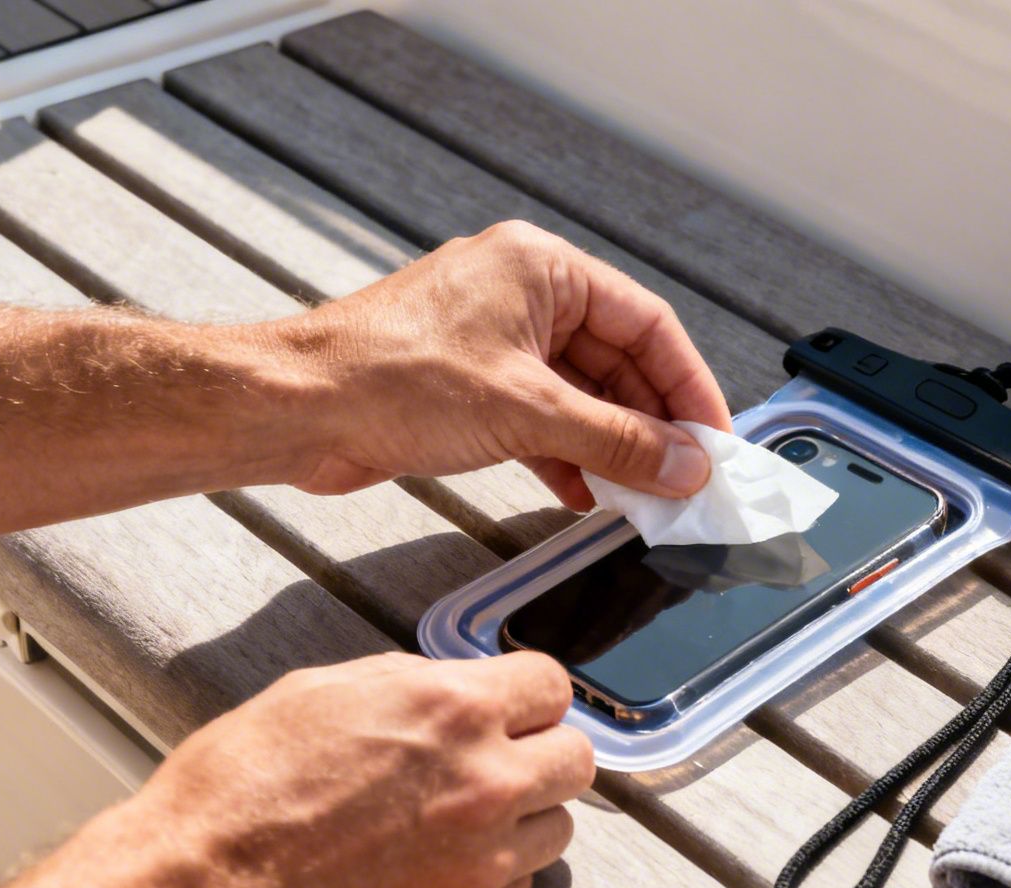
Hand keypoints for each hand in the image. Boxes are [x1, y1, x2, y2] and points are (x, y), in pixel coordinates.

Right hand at [126, 651, 593, 887]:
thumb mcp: (322, 692)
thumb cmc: (243, 788)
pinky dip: (489, 877)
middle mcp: (486, 783)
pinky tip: (433, 870)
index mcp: (453, 711)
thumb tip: (452, 691)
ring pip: (555, 829)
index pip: (550, 685)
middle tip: (496, 766)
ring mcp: (484, 859)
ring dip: (520, 821)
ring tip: (455, 825)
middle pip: (575, 760)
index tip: (512, 711)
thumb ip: (410, 687)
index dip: (527, 697)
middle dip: (540, 756)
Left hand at [264, 220, 733, 509]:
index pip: (647, 323)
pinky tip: (585, 494)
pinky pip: (541, 417)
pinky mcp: (468, 384)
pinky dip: (567, 455)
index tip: (715, 438)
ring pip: (580, 393)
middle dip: (651, 423)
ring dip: (611, 445)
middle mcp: (521, 294)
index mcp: (541, 268)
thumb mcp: (528, 412)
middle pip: (617, 360)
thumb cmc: (387, 378)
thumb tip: (684, 464)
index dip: (690, 384)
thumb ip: (618, 441)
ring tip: (643, 495)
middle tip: (685, 477)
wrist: (295, 409)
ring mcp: (493, 340)